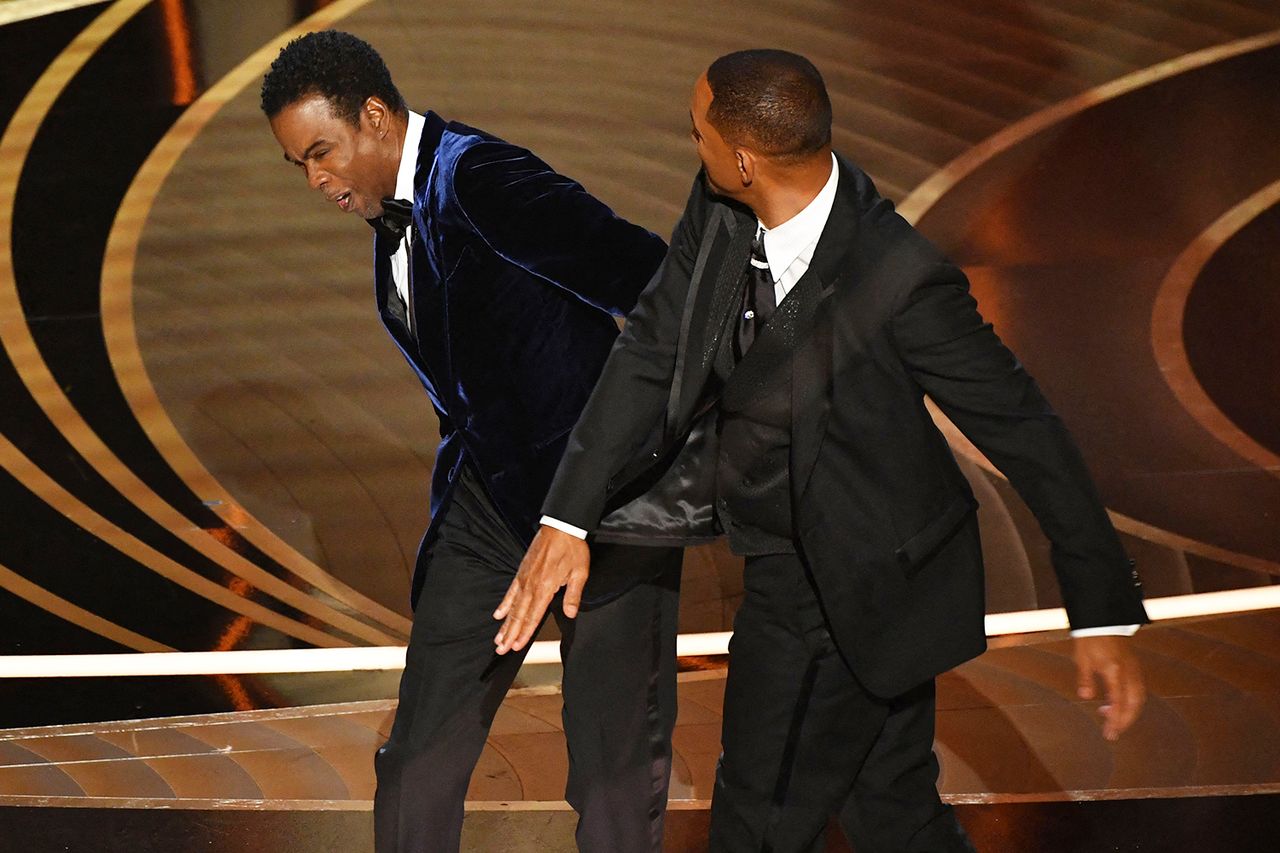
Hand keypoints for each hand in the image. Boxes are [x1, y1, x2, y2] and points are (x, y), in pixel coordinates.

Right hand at [493, 525, 590, 654]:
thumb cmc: (572, 548)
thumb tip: (570, 614)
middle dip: (510, 634)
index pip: (533, 616)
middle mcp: (531, 585)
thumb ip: (573, 595)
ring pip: (512, 606)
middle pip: (519, 615)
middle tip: (501, 650)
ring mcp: (524, 579)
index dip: (525, 633)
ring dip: (505, 624)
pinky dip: (504, 604)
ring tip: (498, 639)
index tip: (516, 646)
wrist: (560, 527)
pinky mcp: (522, 572)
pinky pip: (510, 591)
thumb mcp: (580, 572)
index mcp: (545, 587)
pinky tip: (498, 615)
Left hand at [1073, 634, 1144, 740]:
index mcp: (1115, 671)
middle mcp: (1128, 672)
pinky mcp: (1134, 667)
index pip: (1118, 702)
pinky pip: (1137, 690)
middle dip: (1125, 721)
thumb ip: (1085, 678)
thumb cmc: (1090, 637)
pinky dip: (1130, 701)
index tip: (1110, 733)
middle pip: (1134, 704)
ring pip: (1138, 698)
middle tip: (1112, 732)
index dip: (1115, 720)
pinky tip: (1115, 703)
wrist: (1103, 618)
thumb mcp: (1082, 658)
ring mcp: (1134, 669)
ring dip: (1128, 712)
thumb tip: (1085, 697)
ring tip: (1111, 719)